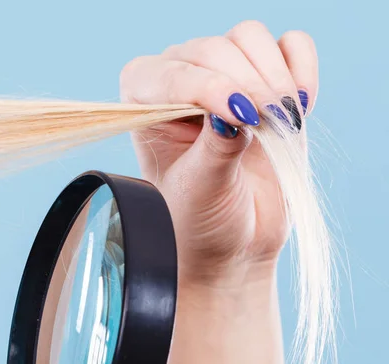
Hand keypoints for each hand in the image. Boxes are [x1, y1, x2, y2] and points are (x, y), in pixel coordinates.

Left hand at [120, 21, 316, 286]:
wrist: (236, 241)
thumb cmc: (201, 220)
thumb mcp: (201, 188)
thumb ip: (216, 146)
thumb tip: (238, 104)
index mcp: (146, 106)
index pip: (170, 73)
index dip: (207, 86)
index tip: (241, 117)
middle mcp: (180, 83)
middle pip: (214, 48)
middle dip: (247, 84)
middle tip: (270, 124)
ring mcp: (224, 78)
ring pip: (250, 38)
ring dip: (273, 75)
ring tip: (283, 123)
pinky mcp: (265, 82)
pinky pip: (290, 45)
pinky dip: (301, 67)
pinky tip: (301, 107)